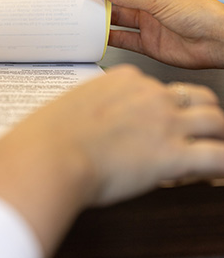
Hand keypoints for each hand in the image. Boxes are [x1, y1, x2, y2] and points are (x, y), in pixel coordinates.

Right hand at [0, 65, 223, 256]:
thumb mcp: (72, 104)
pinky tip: (211, 176)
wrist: (50, 154)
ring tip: (210, 151)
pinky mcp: (173, 154)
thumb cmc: (52, 133)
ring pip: (215, 121)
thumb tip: (95, 121)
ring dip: (216, 137)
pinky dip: (220, 168)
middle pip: (196, 97)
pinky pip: (218, 157)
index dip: (164, 108)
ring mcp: (165, 122)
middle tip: (197, 132)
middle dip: (201, 114)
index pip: (160, 88)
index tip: (159, 124)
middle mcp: (150, 96)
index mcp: (125, 80)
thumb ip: (92, 106)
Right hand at [96, 0, 223, 67]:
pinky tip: (99, 36)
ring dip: (103, 18)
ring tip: (86, 16)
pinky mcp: (146, 42)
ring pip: (118, 18)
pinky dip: (110, 38)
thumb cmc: (201, 14)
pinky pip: (123, 38)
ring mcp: (147, 22)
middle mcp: (149, 1)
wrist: (217, 43)